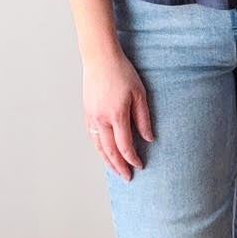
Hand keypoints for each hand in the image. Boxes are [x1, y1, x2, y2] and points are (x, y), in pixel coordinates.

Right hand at [82, 47, 153, 181]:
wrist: (100, 59)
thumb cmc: (122, 73)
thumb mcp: (140, 94)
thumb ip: (144, 118)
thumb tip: (149, 139)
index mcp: (116, 116)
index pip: (125, 146)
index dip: (133, 159)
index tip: (140, 165)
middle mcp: (101, 120)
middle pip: (110, 152)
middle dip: (119, 167)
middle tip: (127, 178)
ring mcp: (92, 117)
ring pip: (98, 147)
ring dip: (107, 161)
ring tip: (115, 171)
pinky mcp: (87, 113)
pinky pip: (93, 137)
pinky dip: (99, 148)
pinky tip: (105, 152)